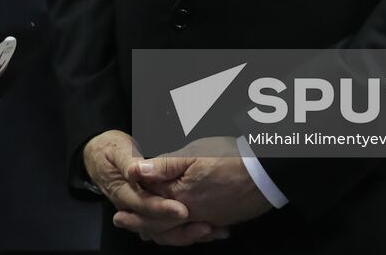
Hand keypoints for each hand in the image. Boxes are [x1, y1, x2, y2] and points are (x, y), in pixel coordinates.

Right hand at [83, 131, 197, 235]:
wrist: (98, 157)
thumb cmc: (110, 150)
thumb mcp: (117, 150)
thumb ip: (128, 161)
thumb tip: (136, 171)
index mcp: (123, 193)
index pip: (145, 206)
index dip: (163, 209)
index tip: (183, 210)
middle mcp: (132, 208)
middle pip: (156, 227)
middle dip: (181, 229)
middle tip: (205, 226)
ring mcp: (140, 213)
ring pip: (163, 232)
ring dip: (187, 234)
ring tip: (211, 231)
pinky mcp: (148, 213)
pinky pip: (166, 228)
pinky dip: (186, 230)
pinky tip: (206, 229)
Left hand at [116, 137, 270, 243]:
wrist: (267, 173)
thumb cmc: (231, 157)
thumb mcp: (194, 152)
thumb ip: (164, 164)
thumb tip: (136, 170)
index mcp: (180, 195)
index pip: (150, 200)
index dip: (133, 199)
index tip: (118, 202)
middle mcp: (192, 213)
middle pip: (160, 223)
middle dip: (139, 222)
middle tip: (121, 221)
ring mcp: (208, 219)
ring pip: (177, 231)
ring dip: (159, 230)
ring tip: (145, 230)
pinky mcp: (221, 220)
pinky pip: (196, 233)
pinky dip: (182, 234)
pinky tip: (181, 230)